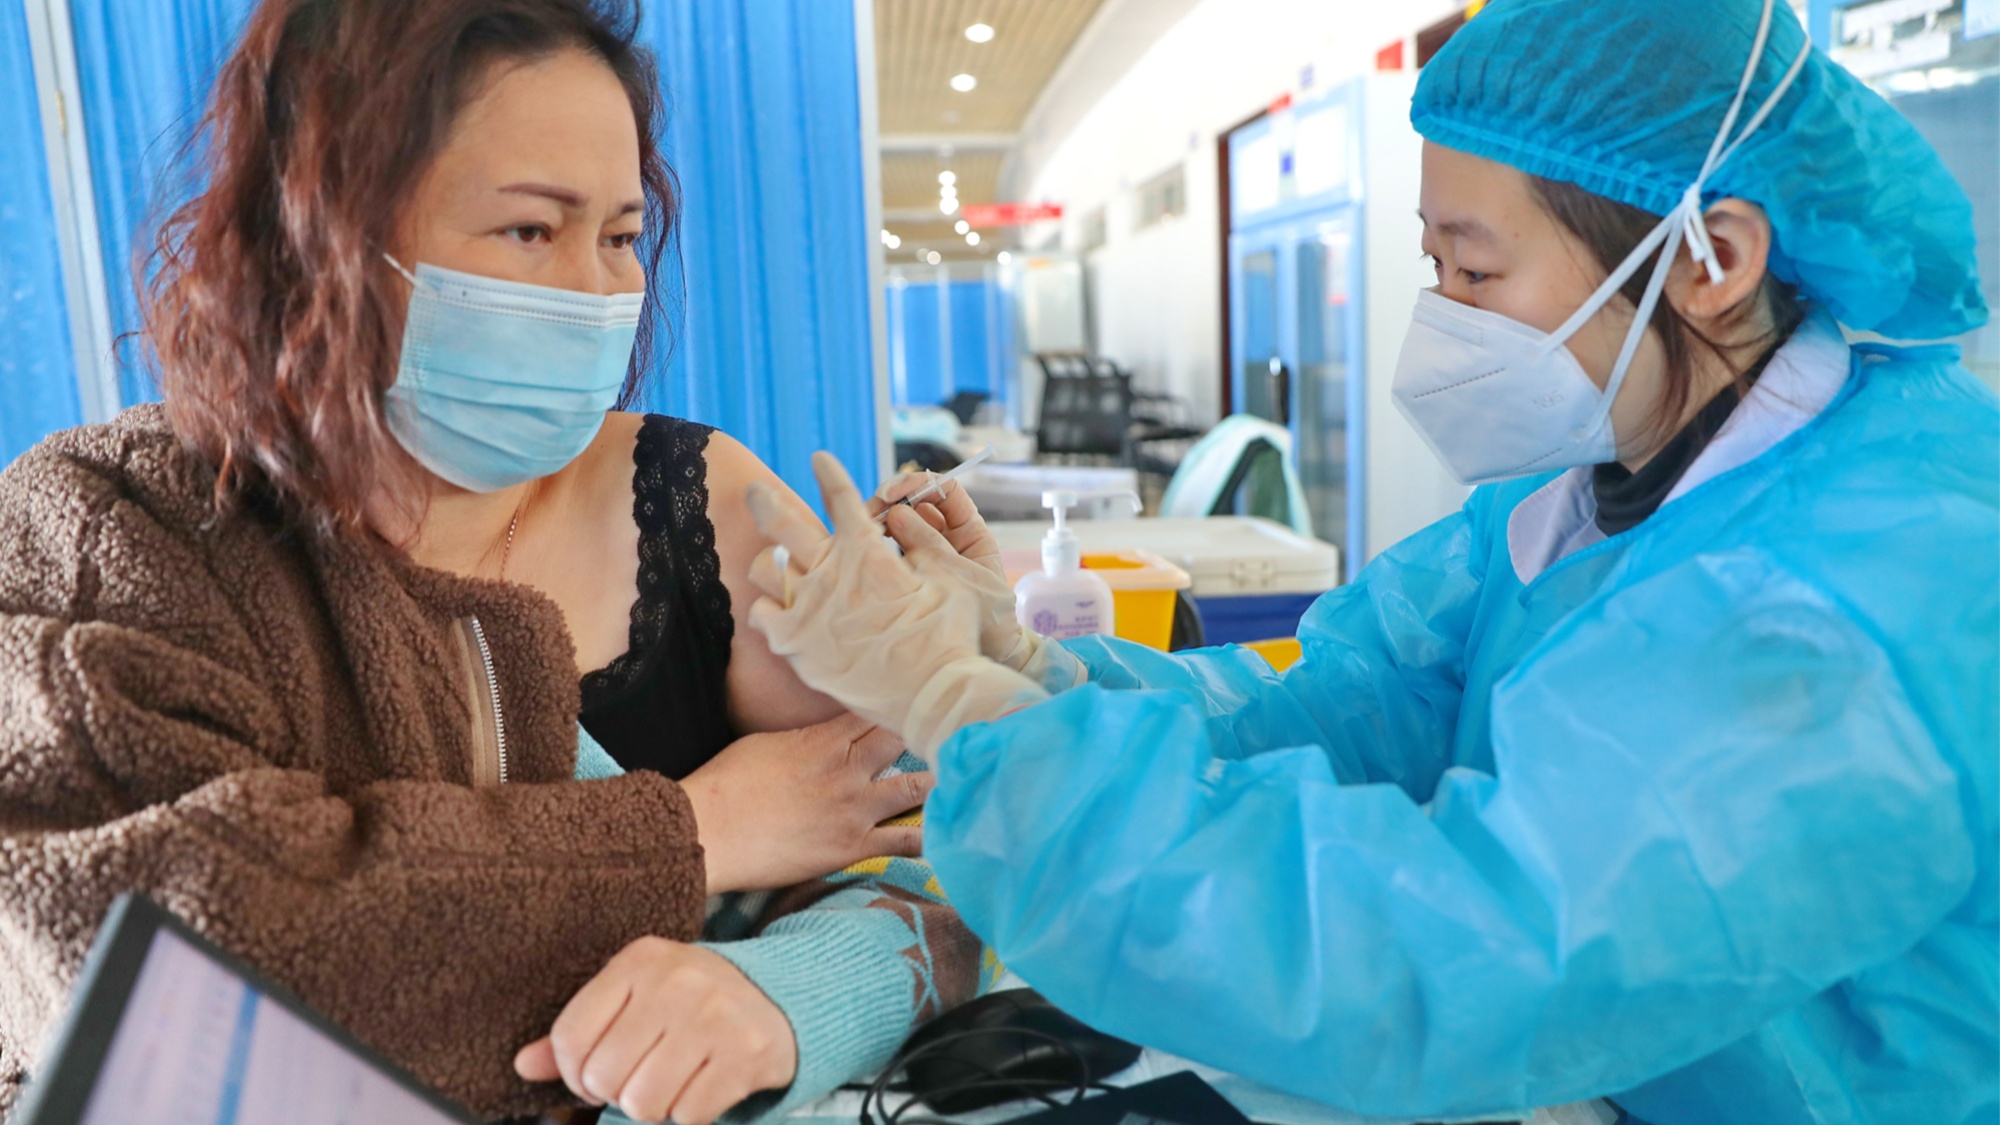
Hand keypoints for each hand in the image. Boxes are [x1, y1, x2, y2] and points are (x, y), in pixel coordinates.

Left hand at [516, 938, 794, 1124]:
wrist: (782, 998)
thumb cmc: (692, 1003)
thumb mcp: (637, 999)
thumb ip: (582, 1031)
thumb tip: (522, 1065)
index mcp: (641, 959)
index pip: (570, 1036)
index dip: (574, 1073)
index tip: (597, 1075)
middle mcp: (678, 980)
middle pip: (604, 1076)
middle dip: (618, 1092)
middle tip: (643, 1078)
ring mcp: (716, 1015)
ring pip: (643, 1102)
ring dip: (654, 1108)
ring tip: (672, 1083)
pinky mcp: (748, 1052)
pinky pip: (688, 1116)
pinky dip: (691, 1115)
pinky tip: (704, 1087)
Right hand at [682, 713, 928, 895]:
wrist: (711, 832)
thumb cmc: (727, 784)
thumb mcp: (766, 744)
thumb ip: (804, 739)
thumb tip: (819, 739)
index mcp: (825, 740)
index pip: (875, 715)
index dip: (896, 708)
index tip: (913, 703)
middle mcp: (848, 770)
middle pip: (901, 741)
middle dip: (920, 736)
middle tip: (941, 735)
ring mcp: (855, 809)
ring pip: (914, 787)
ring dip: (935, 781)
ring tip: (955, 777)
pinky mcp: (853, 847)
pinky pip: (904, 841)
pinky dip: (927, 835)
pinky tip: (947, 830)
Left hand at [745, 453, 1045, 759]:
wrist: (934, 694)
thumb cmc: (951, 637)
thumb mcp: (949, 579)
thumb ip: (923, 546)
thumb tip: (904, 522)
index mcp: (867, 551)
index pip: (840, 497)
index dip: (828, 473)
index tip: (819, 459)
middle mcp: (830, 572)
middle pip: (782, 520)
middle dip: (765, 498)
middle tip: (755, 491)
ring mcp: (807, 608)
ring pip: (764, 568)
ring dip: (770, 562)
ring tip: (771, 564)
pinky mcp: (795, 645)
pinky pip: (763, 615)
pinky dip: (770, 610)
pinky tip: (777, 612)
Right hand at [869, 472, 1039, 671]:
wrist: (989, 658)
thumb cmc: (989, 620)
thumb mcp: (961, 577)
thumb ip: (932, 545)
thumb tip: (897, 513)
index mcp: (969, 530)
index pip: (943, 490)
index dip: (918, 484)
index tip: (893, 495)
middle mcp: (945, 536)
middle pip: (913, 501)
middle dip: (889, 500)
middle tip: (869, 514)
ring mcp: (923, 555)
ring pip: (896, 523)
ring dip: (876, 520)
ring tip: (859, 531)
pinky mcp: (904, 573)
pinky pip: (887, 550)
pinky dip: (872, 544)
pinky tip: (859, 549)